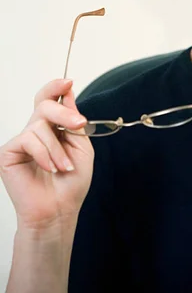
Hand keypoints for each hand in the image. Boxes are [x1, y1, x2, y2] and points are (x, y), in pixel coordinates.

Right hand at [0, 80, 93, 230]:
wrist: (59, 210)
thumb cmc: (70, 182)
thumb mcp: (81, 146)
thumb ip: (73, 121)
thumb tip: (68, 93)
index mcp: (52, 127)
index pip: (49, 99)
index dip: (56, 87)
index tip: (68, 82)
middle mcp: (35, 131)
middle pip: (45, 105)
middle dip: (64, 113)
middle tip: (78, 124)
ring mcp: (21, 141)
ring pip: (40, 126)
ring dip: (57, 148)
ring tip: (63, 167)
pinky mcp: (8, 153)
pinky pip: (28, 140)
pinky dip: (44, 154)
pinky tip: (49, 168)